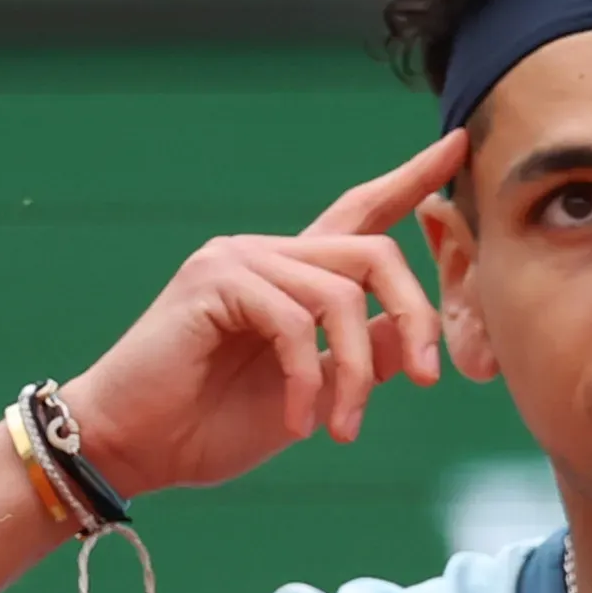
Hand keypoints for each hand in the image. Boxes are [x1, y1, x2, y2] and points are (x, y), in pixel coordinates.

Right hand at [58, 129, 466, 499]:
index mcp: (291, 274)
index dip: (411, 180)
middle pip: (375, 253)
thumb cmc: (209, 424)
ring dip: (356, 374)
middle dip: (415, 315)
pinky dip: (308, 379)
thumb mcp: (312, 393)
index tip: (459, 144)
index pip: (361, 211)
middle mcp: (267, 253)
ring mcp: (237, 260)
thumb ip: (361, 356)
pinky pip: (295, 322)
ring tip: (340, 427)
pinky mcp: (213, 281)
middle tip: (428, 380)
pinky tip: (299, 421)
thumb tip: (415, 335)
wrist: (132, 448)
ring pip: (341, 297)